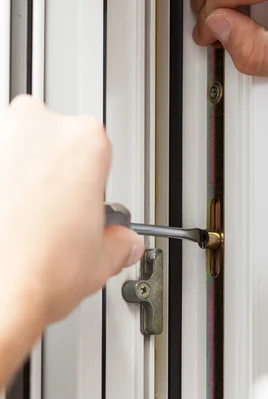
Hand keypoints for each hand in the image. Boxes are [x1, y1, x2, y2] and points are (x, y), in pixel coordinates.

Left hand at [0, 96, 143, 331]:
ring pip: (14, 149)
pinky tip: (6, 220)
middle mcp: (36, 127)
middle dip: (53, 173)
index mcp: (83, 142)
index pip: (96, 150)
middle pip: (52, 141)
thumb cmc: (36, 271)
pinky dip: (1, 190)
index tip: (85, 202)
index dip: (91, 182)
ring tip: (23, 221)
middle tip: (53, 213)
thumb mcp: (102, 261)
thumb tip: (124, 242)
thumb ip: (119, 242)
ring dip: (19, 178)